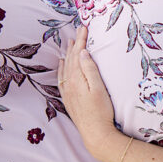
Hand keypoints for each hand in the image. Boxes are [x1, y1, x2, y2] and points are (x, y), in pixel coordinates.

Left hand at [57, 26, 118, 161]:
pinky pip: (62, 80)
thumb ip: (90, 69)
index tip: (84, 27)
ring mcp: (68, 92)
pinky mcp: (69, 100)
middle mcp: (69, 84)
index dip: (81, 40)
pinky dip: (62, 70)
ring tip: (69, 43)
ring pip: (65, 68)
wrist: (95, 134)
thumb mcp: (99, 88)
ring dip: (68, 55)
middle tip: (78, 31)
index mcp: (77, 79)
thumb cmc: (101, 112)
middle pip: (71, 59)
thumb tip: (83, 52)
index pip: (78, 54)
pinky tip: (62, 66)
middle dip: (75, 44)